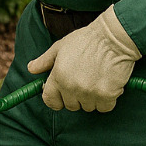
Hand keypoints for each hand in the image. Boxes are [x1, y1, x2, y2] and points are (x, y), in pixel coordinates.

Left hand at [26, 5, 141, 111]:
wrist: (114, 37)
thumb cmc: (87, 40)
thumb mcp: (60, 46)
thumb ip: (44, 60)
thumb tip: (31, 69)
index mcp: (58, 76)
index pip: (50, 101)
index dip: (56, 99)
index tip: (63, 94)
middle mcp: (72, 87)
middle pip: (71, 106)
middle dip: (77, 96)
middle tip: (85, 79)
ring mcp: (89, 93)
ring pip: (88, 107)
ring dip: (92, 98)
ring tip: (97, 78)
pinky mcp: (107, 96)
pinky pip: (104, 108)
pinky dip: (107, 100)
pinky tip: (108, 84)